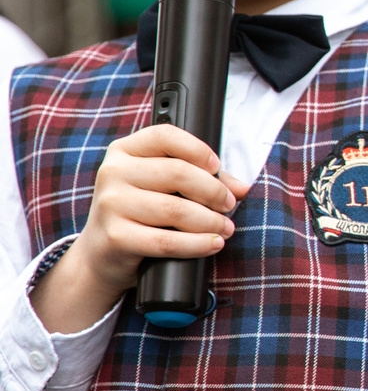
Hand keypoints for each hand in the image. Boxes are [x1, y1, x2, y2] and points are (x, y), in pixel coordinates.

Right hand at [38, 126, 244, 334]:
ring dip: (211, 221)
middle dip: (214, 191)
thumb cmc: (141, 212)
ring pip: (176, 210)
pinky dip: (197, 244)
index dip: (198, 149)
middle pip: (178, 173)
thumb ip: (202, 178)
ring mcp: (111, 204)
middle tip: (229, 205)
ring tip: (225, 228)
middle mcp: (113, 172)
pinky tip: (212, 244)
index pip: (165, 136)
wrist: (102, 254)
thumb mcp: (163, 187)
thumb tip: (241, 188)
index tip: (216, 167)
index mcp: (125, 151)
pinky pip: (167, 241)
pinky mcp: (115, 237)